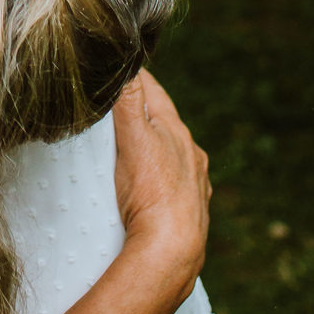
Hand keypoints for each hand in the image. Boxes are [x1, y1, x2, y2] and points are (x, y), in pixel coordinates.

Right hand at [113, 71, 210, 294]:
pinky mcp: (191, 209)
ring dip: (155, 145)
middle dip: (143, 111)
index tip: (119, 66)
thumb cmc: (150, 193)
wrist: (172, 251)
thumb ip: (128, 99)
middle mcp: (190, 152)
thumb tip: (127, 61)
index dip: (134, 77)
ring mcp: (194, 182)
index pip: (153, 91)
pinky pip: (175, 183)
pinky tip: (152, 185)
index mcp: (176, 130)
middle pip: (164, 121)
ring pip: (172, 153)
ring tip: (133, 144)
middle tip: (119, 102)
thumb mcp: (133, 138)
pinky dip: (162, 177)